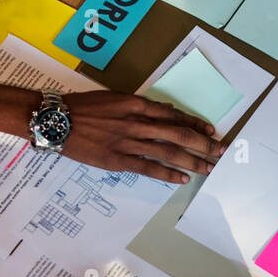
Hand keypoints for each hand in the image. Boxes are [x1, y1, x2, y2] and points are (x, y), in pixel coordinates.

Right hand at [60, 92, 225, 183]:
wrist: (57, 120)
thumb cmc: (85, 106)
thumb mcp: (116, 98)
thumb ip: (141, 106)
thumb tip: (165, 111)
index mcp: (137, 105)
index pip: (174, 115)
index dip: (195, 123)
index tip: (211, 131)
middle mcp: (137, 122)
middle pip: (179, 134)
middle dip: (203, 144)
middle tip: (220, 151)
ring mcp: (129, 142)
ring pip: (168, 152)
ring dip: (192, 160)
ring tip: (209, 168)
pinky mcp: (118, 160)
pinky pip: (148, 168)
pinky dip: (167, 173)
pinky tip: (182, 178)